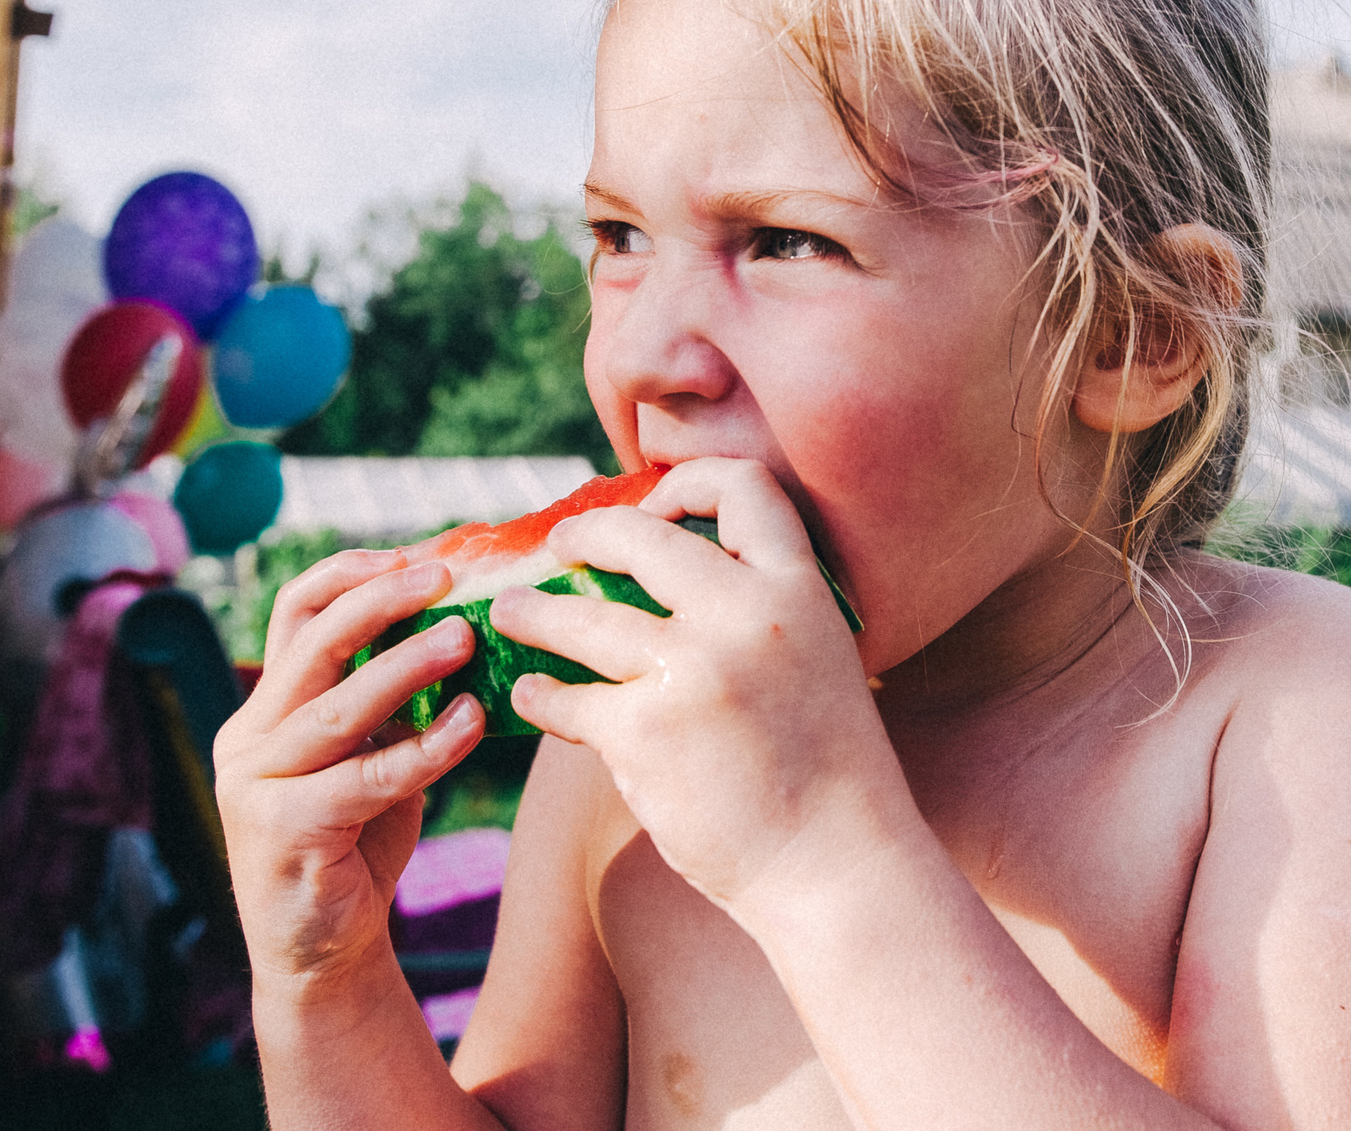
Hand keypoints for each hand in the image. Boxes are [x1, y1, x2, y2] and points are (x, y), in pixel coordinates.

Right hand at [214, 549, 486, 990]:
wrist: (323, 953)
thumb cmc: (355, 842)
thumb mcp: (368, 756)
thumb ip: (388, 702)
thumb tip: (459, 625)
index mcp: (266, 708)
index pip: (294, 615)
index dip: (350, 575)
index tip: (414, 553)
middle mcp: (249, 737)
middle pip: (311, 646)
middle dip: (379, 601)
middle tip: (444, 576)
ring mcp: (257, 785)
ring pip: (337, 708)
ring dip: (406, 665)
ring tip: (465, 637)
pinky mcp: (284, 831)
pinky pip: (365, 778)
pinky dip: (424, 747)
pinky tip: (472, 721)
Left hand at [491, 458, 911, 915]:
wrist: (838, 866)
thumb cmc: (827, 771)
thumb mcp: (818, 660)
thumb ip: (760, 612)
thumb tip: (672, 573)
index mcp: (800, 590)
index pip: (742, 486)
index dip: (685, 484)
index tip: (651, 508)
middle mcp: (747, 616)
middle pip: (640, 536)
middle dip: (586, 535)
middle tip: (561, 548)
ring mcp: (692, 672)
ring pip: (580, 617)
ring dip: (532, 613)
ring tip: (512, 614)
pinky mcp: (645, 733)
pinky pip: (565, 698)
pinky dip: (538, 696)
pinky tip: (531, 697)